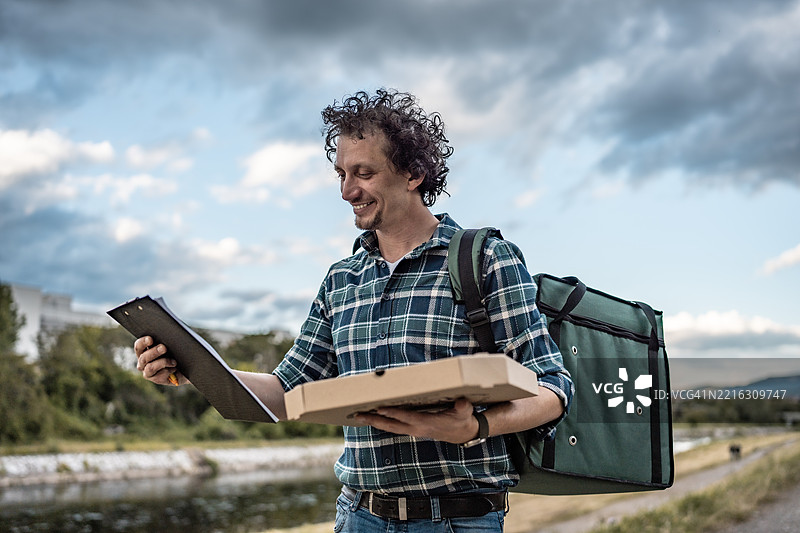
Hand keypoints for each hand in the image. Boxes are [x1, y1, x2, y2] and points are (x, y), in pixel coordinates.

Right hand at [134, 336, 186, 385]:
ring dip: (163, 362)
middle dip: (154, 352)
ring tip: (174, 361)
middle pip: (143, 358)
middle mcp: (143, 362)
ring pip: (150, 367)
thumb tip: (166, 338)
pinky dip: (169, 370)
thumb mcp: (170, 346)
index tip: (150, 339)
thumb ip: (164, 342)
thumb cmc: (175, 353)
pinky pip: (159, 375)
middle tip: (164, 348)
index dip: (143, 342)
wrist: (185, 367)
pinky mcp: (155, 379)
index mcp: (143, 351)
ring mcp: (148, 372)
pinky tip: (174, 369)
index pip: (138, 346)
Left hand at [354, 398, 479, 443]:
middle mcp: (416, 428)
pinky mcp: (411, 429)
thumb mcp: (464, 412)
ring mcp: (412, 430)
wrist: (462, 433)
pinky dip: (381, 422)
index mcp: (426, 423)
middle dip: (374, 420)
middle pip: (391, 425)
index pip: (406, 417)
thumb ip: (463, 407)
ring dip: (374, 422)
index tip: (379, 408)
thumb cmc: (461, 419)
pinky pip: (392, 426)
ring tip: (358, 416)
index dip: (392, 413)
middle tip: (358, 415)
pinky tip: (371, 417)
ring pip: (389, 427)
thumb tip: (462, 402)